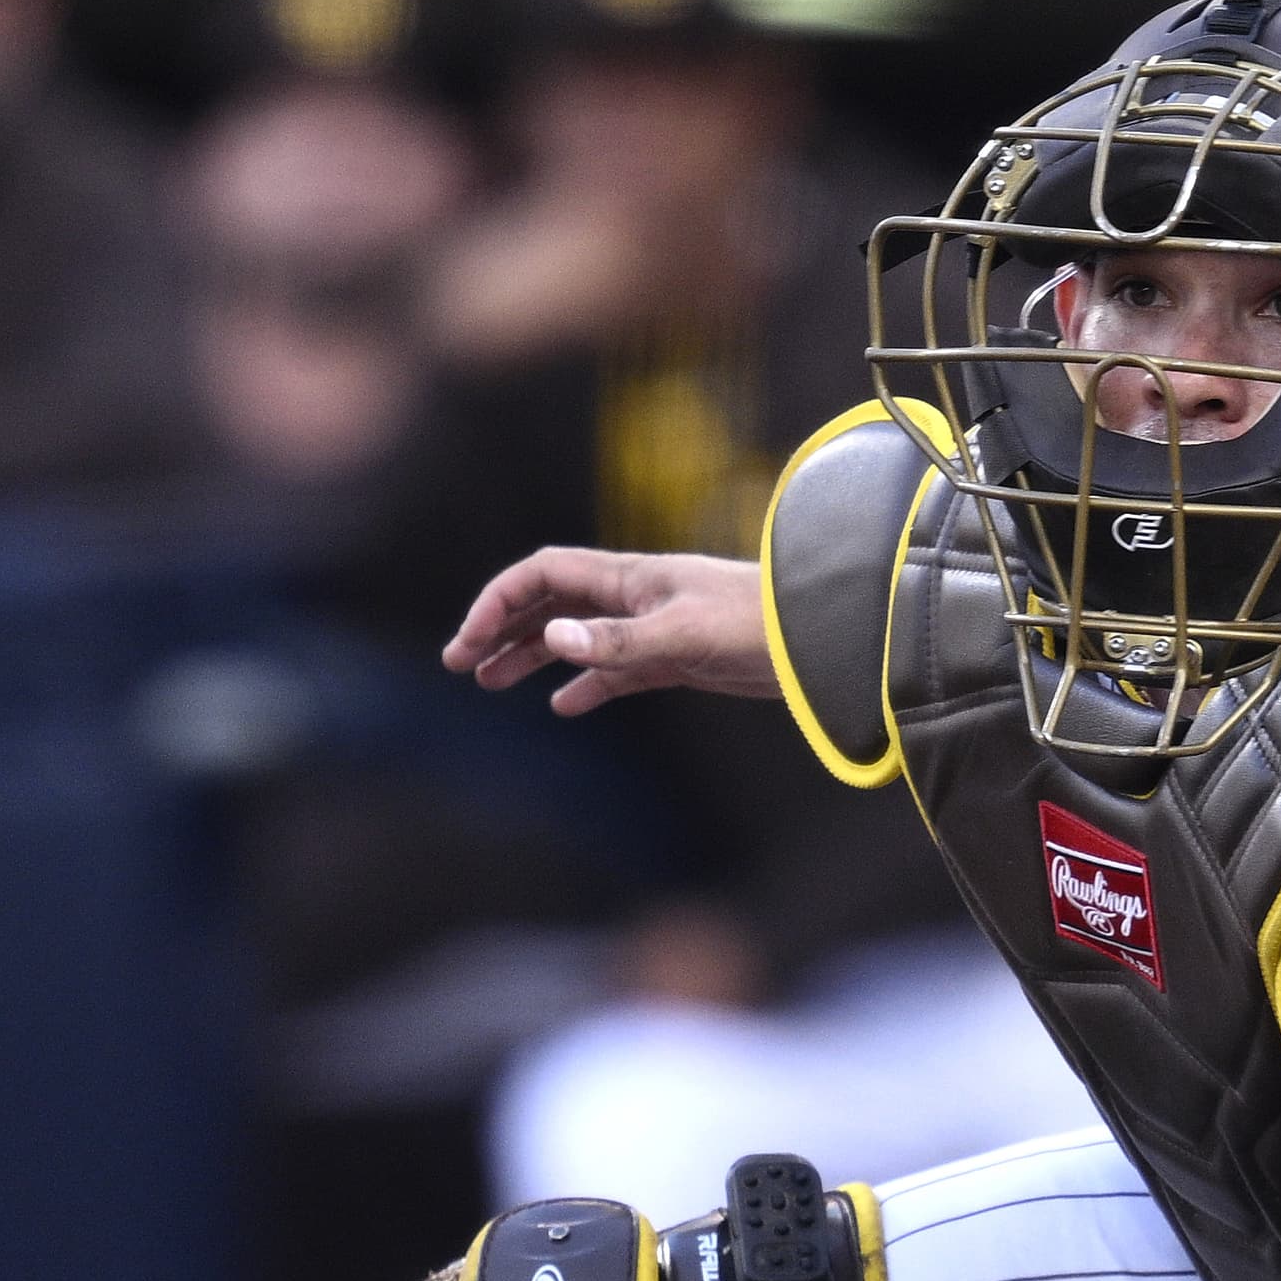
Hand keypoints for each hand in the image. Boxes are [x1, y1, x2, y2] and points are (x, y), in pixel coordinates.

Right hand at [444, 544, 773, 713]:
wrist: (819, 638)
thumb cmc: (756, 624)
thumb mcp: (682, 633)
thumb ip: (617, 640)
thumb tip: (552, 637)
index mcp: (628, 577)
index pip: (542, 576)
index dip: (499, 602)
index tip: (469, 641)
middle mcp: (633, 597)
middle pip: (549, 604)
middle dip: (500, 629)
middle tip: (460, 665)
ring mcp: (653, 628)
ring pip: (575, 637)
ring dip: (531, 655)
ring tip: (490, 681)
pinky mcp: (676, 659)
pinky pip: (615, 669)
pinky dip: (586, 684)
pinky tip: (563, 704)